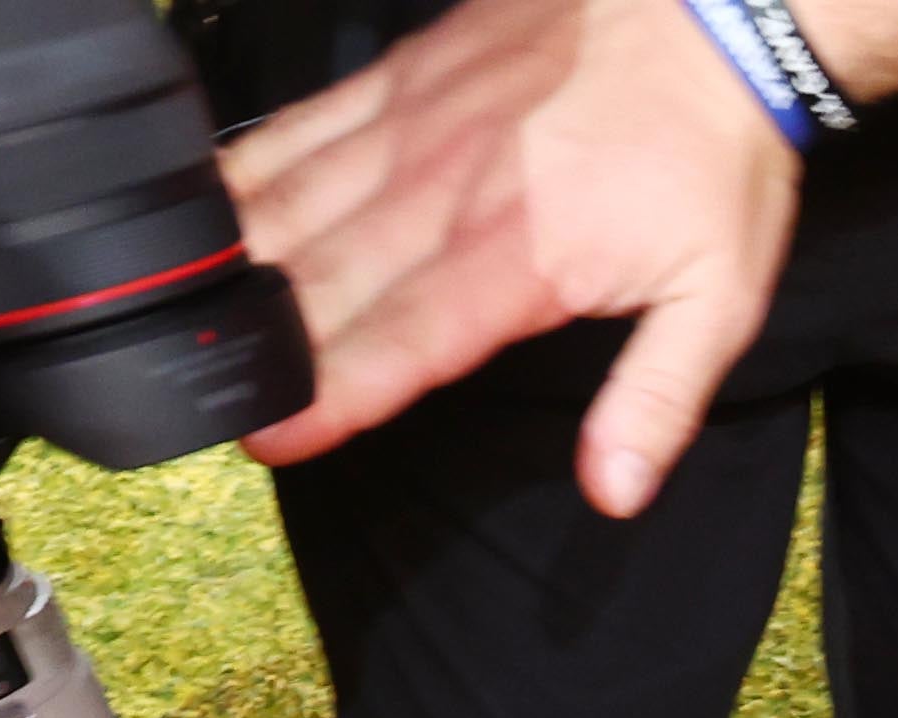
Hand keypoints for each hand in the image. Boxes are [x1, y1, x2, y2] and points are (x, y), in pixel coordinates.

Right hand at [220, 0, 800, 512]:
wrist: (709, 16)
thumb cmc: (711, 158)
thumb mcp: (719, 297)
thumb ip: (658, 400)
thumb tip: (614, 490)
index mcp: (520, 256)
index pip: (403, 341)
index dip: (331, 393)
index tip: (271, 434)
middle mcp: (449, 191)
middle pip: (330, 280)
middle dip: (263, 343)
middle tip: (204, 395)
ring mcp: (416, 126)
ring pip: (300, 202)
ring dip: (236, 262)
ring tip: (178, 313)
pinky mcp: (403, 78)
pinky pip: (305, 128)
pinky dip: (249, 169)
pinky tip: (207, 205)